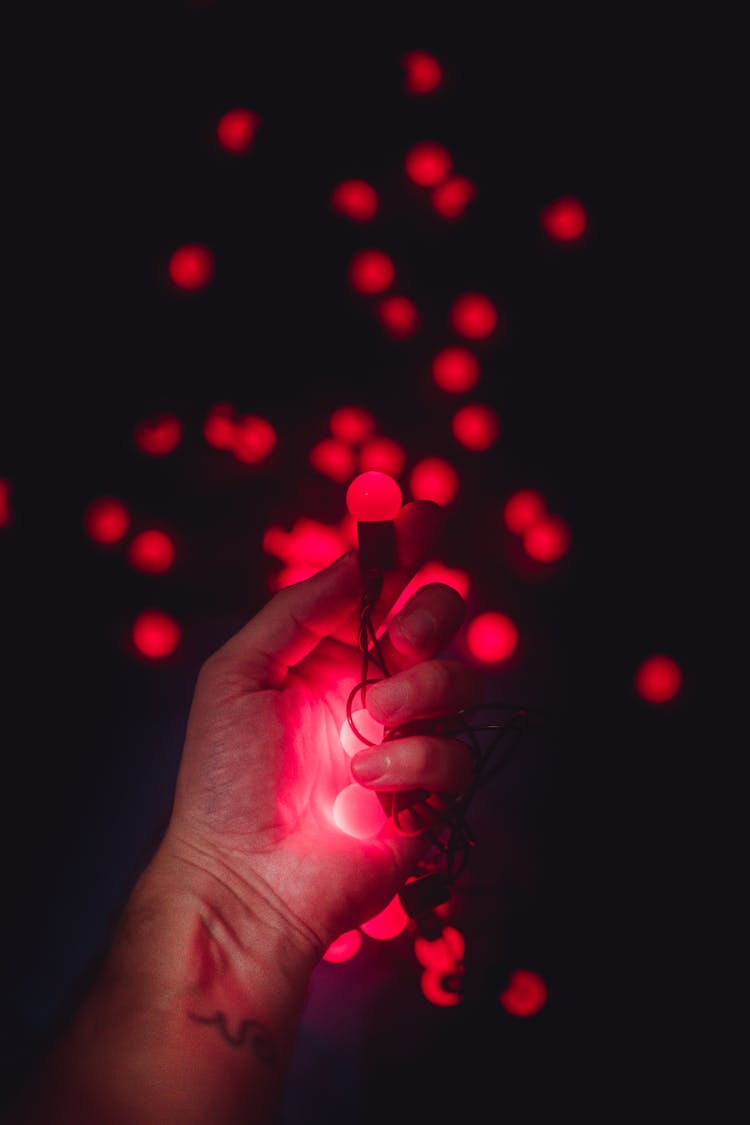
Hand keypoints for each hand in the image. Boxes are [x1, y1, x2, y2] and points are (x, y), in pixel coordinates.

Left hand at [161, 500, 481, 957]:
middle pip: (439, 623)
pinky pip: (456, 754)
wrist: (241, 876)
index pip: (378, 590)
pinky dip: (413, 760)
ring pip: (458, 682)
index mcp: (327, 656)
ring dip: (417, 692)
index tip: (424, 514)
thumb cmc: (225, 778)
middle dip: (433, 615)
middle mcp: (372, 689)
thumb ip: (297, 610)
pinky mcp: (429, 793)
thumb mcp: (239, 673)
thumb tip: (354, 560)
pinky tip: (367, 782)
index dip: (405, 549)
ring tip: (367, 723)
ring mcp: (404, 740)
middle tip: (403, 639)